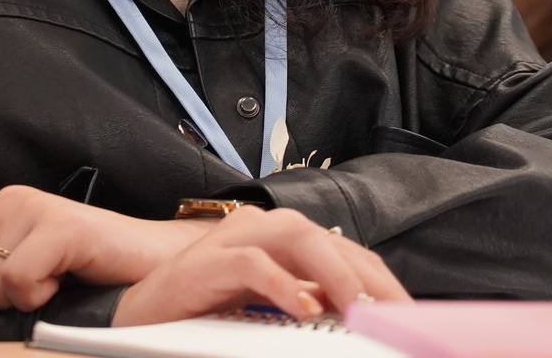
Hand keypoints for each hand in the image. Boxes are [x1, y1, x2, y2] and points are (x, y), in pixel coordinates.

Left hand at [0, 186, 211, 311]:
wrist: (155, 265)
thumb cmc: (86, 276)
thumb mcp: (14, 272)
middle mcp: (3, 201)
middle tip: (22, 293)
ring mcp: (32, 209)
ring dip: (13, 303)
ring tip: (48, 287)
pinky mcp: (61, 226)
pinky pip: (16, 281)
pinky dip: (36, 299)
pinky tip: (60, 286)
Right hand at [113, 204, 409, 325]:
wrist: (140, 320)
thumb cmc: (205, 316)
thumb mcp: (270, 314)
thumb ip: (310, 306)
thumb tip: (360, 320)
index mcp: (283, 243)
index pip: (345, 253)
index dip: (381, 281)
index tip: (411, 317)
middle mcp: (262, 230)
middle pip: (328, 239)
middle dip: (367, 278)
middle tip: (395, 317)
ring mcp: (233, 240)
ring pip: (295, 236)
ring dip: (333, 272)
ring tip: (358, 309)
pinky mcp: (205, 262)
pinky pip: (250, 263)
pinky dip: (280, 284)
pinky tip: (302, 308)